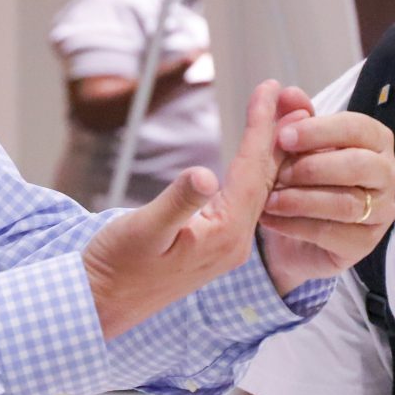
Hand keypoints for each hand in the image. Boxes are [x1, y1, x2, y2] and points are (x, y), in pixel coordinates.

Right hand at [83, 81, 281, 338]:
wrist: (102, 305)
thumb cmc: (117, 266)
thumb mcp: (143, 229)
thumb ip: (178, 202)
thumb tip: (205, 174)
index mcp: (226, 236)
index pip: (253, 171)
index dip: (262, 127)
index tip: (270, 89)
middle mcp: (235, 242)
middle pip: (268, 179)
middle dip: (280, 134)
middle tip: (292, 92)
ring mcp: (227, 245)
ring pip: (261, 189)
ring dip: (272, 151)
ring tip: (286, 115)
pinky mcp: (214, 244)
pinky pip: (247, 200)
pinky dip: (255, 170)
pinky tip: (259, 156)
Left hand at [255, 94, 394, 293]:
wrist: (296, 231)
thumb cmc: (304, 178)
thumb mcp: (295, 144)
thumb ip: (293, 116)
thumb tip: (287, 93)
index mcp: (376, 140)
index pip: (357, 128)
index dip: (318, 131)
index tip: (283, 136)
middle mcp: (388, 174)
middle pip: (359, 166)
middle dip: (312, 167)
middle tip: (276, 173)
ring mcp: (382, 211)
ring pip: (346, 203)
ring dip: (301, 200)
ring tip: (268, 199)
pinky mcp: (366, 243)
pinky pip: (332, 233)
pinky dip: (296, 225)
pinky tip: (271, 219)